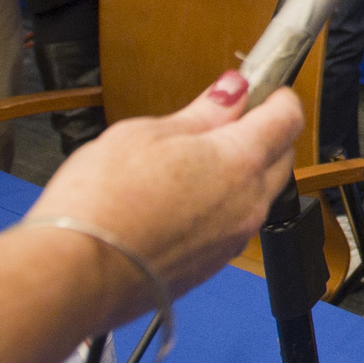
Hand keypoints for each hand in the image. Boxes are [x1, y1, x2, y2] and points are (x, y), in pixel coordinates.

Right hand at [26, 70, 302, 322]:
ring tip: (191, 160)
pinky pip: (233, 225)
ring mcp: (233, 238)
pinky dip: (221, 206)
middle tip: (222, 119)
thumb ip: (201, 113)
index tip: (257, 88)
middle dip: (262, 132)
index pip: (288, 117)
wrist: (75, 274)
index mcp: (240, 160)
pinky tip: (182, 198)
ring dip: (240, 172)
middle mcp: (249, 203)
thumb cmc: (101, 204)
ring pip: (257, 193)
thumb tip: (231, 92)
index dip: (276, 95)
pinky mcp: (212, 265)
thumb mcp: (145, 133)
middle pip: (280, 156)